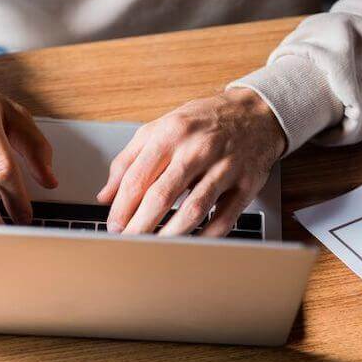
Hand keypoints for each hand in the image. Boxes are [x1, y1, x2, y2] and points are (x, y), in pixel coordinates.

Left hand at [97, 88, 285, 236]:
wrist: (255, 112)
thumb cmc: (204, 121)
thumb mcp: (161, 128)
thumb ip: (129, 160)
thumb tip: (106, 195)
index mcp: (171, 134)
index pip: (138, 177)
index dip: (121, 208)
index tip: (114, 227)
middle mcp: (198, 149)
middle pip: (162, 196)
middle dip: (140, 226)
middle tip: (128, 244)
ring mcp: (225, 167)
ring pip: (193, 209)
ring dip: (170, 235)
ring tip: (155, 249)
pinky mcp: (247, 184)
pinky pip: (225, 218)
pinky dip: (206, 236)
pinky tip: (191, 244)